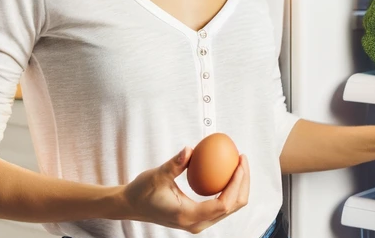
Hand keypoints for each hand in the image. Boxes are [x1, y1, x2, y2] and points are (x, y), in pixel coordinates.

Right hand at [120, 147, 249, 233]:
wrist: (132, 206)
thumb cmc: (142, 191)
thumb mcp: (157, 175)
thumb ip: (174, 164)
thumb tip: (189, 150)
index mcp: (188, 216)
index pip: (223, 203)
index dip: (236, 183)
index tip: (239, 164)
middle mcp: (196, 224)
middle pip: (232, 207)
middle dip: (243, 183)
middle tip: (242, 160)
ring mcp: (198, 223)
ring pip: (230, 208)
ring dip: (238, 186)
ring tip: (239, 164)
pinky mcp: (198, 218)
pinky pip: (221, 205)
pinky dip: (229, 190)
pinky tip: (228, 172)